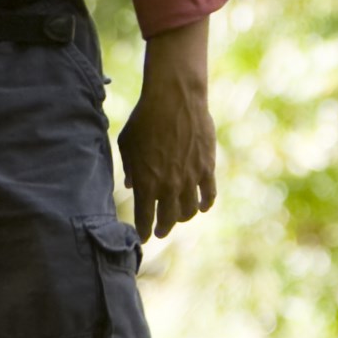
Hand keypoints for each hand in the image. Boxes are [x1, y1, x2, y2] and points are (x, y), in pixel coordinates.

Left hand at [117, 20, 219, 240]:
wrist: (174, 99)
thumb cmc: (144, 119)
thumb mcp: (128, 145)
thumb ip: (130, 169)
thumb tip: (132, 186)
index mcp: (147, 183)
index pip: (144, 219)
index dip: (143, 231)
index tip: (141, 238)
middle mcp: (169, 186)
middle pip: (168, 219)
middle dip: (162, 229)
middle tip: (159, 232)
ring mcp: (191, 178)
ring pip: (190, 211)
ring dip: (183, 217)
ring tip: (179, 217)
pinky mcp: (207, 168)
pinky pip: (209, 195)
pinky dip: (206, 204)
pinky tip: (202, 206)